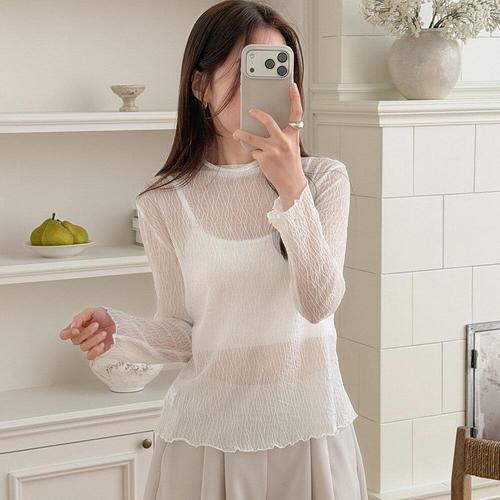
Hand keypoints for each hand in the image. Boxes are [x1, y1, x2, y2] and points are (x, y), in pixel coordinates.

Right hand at [59, 307, 115, 360]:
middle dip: (86, 332)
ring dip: (94, 339)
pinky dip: (95, 351)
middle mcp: (82, 337)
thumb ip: (81, 317)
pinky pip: (90, 356)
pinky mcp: (97, 351)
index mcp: (78, 327)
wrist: (119, 322)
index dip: (68, 333)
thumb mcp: (92, 311)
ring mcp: (89, 345)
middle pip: (75, 340)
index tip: (76, 329)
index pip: (64, 334)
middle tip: (96, 325)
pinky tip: (102, 344)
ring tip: (103, 333)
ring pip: (83, 347)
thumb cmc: (105, 316)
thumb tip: (73, 325)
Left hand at [232, 82, 306, 208]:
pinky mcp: (264, 159)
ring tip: (237, 133)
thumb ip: (283, 133)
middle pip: (268, 122)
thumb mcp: (292, 146)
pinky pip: (254, 151)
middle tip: (251, 110)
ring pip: (252, 138)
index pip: (296, 114)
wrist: (291, 183)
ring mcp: (273, 151)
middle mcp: (284, 142)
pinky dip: (255, 153)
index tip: (292, 86)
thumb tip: (266, 122)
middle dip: (258, 114)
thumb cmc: (290, 163)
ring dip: (242, 134)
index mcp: (293, 136)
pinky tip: (262, 159)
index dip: (295, 98)